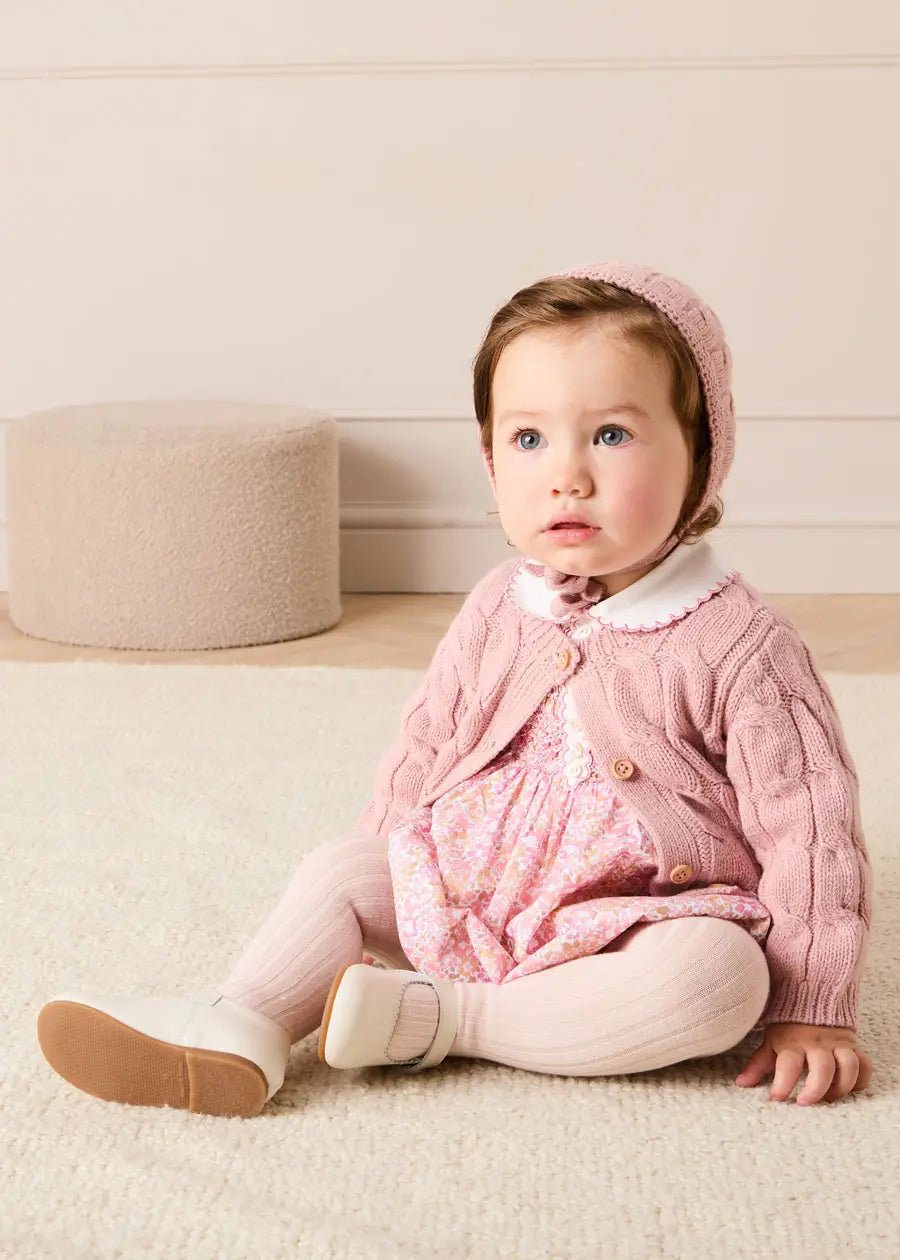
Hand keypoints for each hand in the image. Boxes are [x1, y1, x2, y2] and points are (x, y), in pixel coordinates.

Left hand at [735, 1022, 872, 1104]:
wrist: (812, 996)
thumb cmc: (789, 1025)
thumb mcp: (771, 1041)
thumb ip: (759, 1063)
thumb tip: (741, 1083)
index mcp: (793, 1042)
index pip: (788, 1065)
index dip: (782, 1084)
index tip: (776, 1099)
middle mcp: (817, 1044)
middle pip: (823, 1068)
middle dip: (816, 1089)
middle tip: (805, 1103)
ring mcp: (837, 1044)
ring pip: (849, 1067)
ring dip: (842, 1087)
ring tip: (830, 1098)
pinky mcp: (853, 1046)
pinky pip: (864, 1065)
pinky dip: (861, 1080)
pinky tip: (849, 1088)